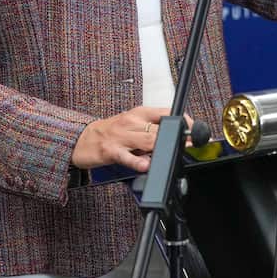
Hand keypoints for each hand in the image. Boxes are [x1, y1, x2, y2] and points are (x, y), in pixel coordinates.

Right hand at [70, 107, 192, 171]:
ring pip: (146, 141)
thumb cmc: (111, 132)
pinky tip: (146, 165)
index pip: (165, 112)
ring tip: (173, 152)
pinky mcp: (111, 151)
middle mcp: (131, 122)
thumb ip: (153, 129)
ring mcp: (121, 137)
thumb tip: (177, 137)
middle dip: (176, 138)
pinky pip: (126, 157)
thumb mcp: (133, 124)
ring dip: (161, 148)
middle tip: (189, 144)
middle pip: (158, 129)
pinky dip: (138, 161)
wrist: (82, 139)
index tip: (194, 129)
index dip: (182, 120)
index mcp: (139, 113)